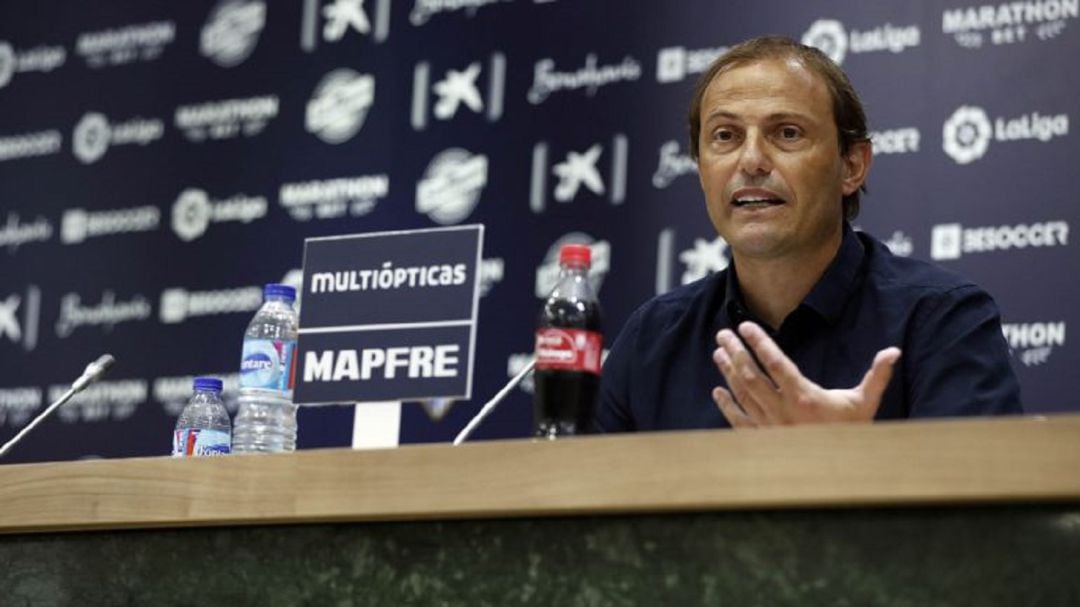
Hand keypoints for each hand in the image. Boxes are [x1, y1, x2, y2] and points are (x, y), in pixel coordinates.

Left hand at [712, 321, 900, 427]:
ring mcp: (769, 426)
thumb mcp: (865, 404)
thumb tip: (894, 351)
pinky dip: (727, 406)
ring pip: (742, 394)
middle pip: (751, 375)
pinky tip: (717, 392)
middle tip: (722, 334)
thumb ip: (877, 376)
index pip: (776, 362)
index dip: (759, 342)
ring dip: (728, 372)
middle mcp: (782, 411)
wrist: (839, 473)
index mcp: (804, 397)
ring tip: (718, 352)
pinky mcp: (763, 440)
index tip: (744, 325)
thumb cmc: (851, 435)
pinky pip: (740, 421)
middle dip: (735, 352)